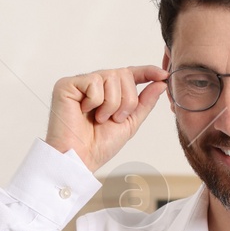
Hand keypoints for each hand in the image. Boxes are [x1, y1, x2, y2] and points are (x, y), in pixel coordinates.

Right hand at [46, 64, 168, 170]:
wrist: (80, 158)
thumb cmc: (100, 145)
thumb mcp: (130, 123)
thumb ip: (144, 102)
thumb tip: (161, 83)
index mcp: (108, 92)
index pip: (130, 74)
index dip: (147, 72)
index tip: (163, 75)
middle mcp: (94, 84)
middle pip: (123, 74)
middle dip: (127, 100)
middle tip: (115, 119)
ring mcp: (80, 83)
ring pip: (111, 77)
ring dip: (111, 104)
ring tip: (100, 119)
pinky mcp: (67, 85)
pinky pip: (93, 82)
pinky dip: (95, 102)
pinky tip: (84, 112)